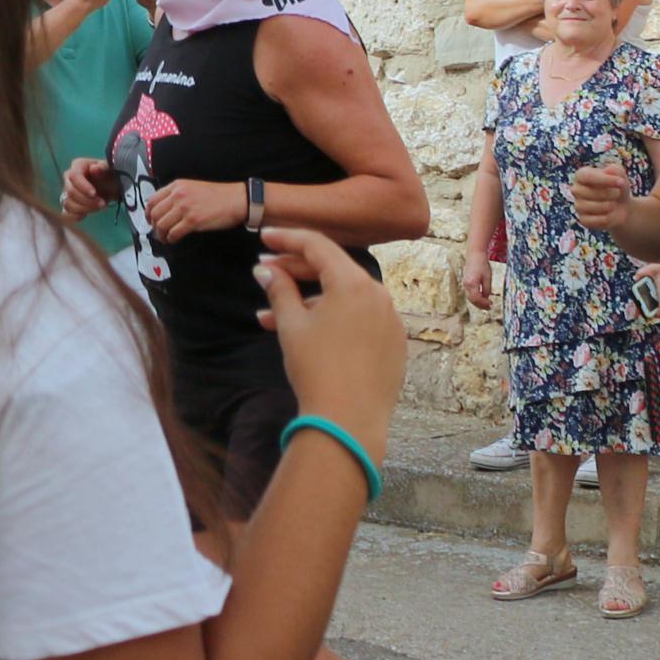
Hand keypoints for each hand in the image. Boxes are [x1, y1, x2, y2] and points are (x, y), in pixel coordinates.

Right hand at [60, 158, 115, 222]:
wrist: (112, 187)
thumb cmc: (111, 176)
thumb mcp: (111, 170)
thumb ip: (104, 167)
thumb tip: (94, 168)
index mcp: (78, 166)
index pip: (74, 175)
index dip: (83, 186)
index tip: (94, 193)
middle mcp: (69, 178)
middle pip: (70, 191)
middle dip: (86, 200)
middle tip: (102, 204)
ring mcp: (67, 192)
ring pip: (68, 203)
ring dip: (83, 209)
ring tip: (99, 208)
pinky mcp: (69, 204)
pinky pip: (66, 213)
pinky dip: (76, 216)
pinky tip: (86, 215)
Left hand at [147, 177, 246, 240]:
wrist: (235, 199)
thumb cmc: (218, 195)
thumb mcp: (193, 187)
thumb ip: (178, 194)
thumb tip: (166, 208)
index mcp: (177, 185)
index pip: (153, 199)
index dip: (148, 212)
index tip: (149, 219)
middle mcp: (178, 195)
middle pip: (155, 213)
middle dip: (153, 225)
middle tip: (156, 231)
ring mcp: (185, 208)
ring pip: (161, 224)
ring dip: (160, 234)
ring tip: (164, 238)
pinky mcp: (192, 221)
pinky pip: (173, 233)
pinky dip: (170, 238)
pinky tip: (173, 240)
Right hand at [258, 227, 405, 454]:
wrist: (349, 421)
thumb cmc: (316, 368)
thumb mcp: (291, 326)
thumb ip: (279, 290)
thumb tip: (266, 270)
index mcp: (354, 283)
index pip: (317, 246)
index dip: (288, 239)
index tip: (265, 237)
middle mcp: (379, 294)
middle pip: (333, 270)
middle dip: (296, 271)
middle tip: (266, 272)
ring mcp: (391, 320)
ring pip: (346, 297)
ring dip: (311, 300)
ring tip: (275, 316)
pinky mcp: (395, 344)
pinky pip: (361, 319)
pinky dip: (335, 319)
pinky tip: (309, 333)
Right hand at [463, 254, 494, 313]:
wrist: (474, 255)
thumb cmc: (482, 265)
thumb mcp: (487, 278)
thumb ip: (487, 289)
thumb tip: (486, 298)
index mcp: (471, 283)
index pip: (476, 298)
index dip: (484, 303)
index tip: (491, 304)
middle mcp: (466, 285)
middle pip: (472, 300)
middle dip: (480, 305)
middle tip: (489, 307)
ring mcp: (465, 283)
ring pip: (470, 297)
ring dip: (478, 302)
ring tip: (486, 305)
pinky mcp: (466, 282)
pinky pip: (469, 293)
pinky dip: (475, 297)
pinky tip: (482, 298)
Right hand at [563, 158, 635, 234]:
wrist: (621, 206)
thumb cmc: (617, 187)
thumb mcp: (619, 174)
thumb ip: (615, 169)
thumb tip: (609, 171)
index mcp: (581, 175)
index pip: (587, 177)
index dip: (605, 180)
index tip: (621, 182)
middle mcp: (576, 190)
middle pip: (590, 193)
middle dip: (609, 194)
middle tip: (617, 193)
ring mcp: (578, 206)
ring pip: (595, 208)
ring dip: (610, 206)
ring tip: (613, 203)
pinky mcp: (583, 220)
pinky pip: (597, 221)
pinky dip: (609, 218)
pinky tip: (610, 213)